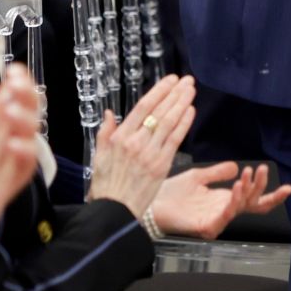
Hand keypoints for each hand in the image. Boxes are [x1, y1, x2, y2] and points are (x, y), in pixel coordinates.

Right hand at [86, 74, 194, 217]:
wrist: (114, 210)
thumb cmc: (106, 185)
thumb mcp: (99, 155)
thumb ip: (105, 132)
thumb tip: (109, 113)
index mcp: (120, 137)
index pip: (143, 107)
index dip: (159, 91)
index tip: (170, 80)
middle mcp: (136, 142)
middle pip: (159, 111)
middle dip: (175, 93)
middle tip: (187, 80)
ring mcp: (150, 153)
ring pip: (169, 122)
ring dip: (182, 104)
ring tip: (191, 91)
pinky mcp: (161, 165)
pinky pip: (175, 140)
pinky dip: (184, 124)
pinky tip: (190, 111)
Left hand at [151, 162, 290, 238]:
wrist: (150, 203)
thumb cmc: (170, 193)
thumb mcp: (198, 177)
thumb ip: (218, 173)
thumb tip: (236, 165)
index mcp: (225, 201)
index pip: (254, 201)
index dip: (271, 195)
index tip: (288, 187)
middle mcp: (224, 212)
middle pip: (253, 203)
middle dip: (261, 187)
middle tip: (262, 169)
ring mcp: (217, 221)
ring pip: (242, 207)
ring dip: (248, 189)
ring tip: (248, 173)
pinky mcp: (208, 227)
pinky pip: (226, 215)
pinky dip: (234, 201)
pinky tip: (237, 187)